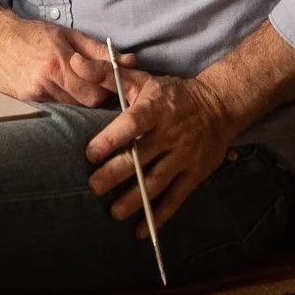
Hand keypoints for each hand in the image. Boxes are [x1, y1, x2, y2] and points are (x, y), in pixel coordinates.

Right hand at [0, 0, 131, 109]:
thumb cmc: (33, 34)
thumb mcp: (69, 35)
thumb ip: (100, 51)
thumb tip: (130, 61)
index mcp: (59, 62)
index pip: (95, 90)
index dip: (107, 89)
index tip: (111, 85)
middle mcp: (46, 81)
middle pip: (84, 103)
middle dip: (94, 97)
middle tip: (96, 87)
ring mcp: (33, 94)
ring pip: (69, 108)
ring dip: (77, 100)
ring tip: (76, 88)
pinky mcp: (25, 102)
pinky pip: (52, 109)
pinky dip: (60, 103)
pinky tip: (59, 91)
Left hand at [85, 72, 235, 228]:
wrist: (219, 105)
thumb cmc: (172, 94)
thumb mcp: (142, 79)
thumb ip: (106, 74)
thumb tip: (75, 63)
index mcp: (155, 109)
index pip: (132, 124)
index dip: (111, 139)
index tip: (90, 153)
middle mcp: (170, 134)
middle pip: (140, 158)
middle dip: (114, 175)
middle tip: (93, 188)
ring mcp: (184, 156)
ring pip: (156, 182)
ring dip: (133, 200)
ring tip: (113, 212)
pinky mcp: (195, 173)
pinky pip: (176, 198)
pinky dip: (159, 217)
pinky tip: (140, 231)